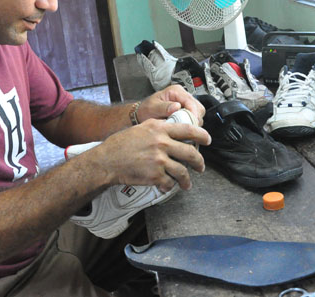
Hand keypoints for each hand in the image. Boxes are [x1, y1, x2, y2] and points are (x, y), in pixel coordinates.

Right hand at [91, 118, 210, 191]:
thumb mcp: (141, 128)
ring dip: (187, 180)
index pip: (188, 130)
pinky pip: (169, 183)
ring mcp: (159, 160)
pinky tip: (168, 186)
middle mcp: (162, 143)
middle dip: (199, 162)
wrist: (107, 160)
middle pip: (190, 153)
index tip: (207, 140)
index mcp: (159, 129)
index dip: (202, 135)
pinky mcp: (155, 175)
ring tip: (187, 183)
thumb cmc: (121, 144)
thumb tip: (174, 133)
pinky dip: (170, 186)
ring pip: (183, 171)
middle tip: (200, 166)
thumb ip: (159, 129)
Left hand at [136, 85, 205, 124]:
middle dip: (194, 119)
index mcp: (175, 91)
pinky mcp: (187, 110)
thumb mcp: (152, 108)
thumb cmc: (146, 109)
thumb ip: (163, 107)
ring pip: (199, 113)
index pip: (190, 101)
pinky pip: (195, 117)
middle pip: (198, 107)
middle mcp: (183, 95)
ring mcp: (186, 103)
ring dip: (193, 122)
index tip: (191, 124)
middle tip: (186, 128)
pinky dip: (191, 123)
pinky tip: (183, 127)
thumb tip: (176, 106)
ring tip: (182, 128)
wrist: (143, 114)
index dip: (193, 113)